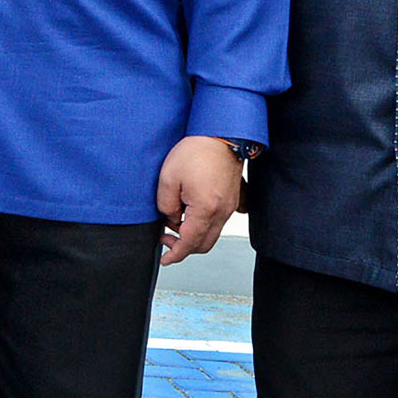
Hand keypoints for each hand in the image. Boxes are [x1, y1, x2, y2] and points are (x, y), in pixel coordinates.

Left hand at [155, 135, 242, 265]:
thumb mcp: (168, 178)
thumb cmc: (196, 152)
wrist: (221, 137)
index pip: (190, 243)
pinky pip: (220, 221)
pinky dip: (205, 225)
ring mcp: (230, 207)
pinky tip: (191, 213)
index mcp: (205, 210)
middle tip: (165, 237)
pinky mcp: (233, 200)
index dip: (175, 254)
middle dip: (183, 247)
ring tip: (174, 220)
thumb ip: (166, 204)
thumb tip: (170, 219)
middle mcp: (222, 212)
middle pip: (203, 244)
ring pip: (212, 234)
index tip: (166, 260)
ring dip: (193, 234)